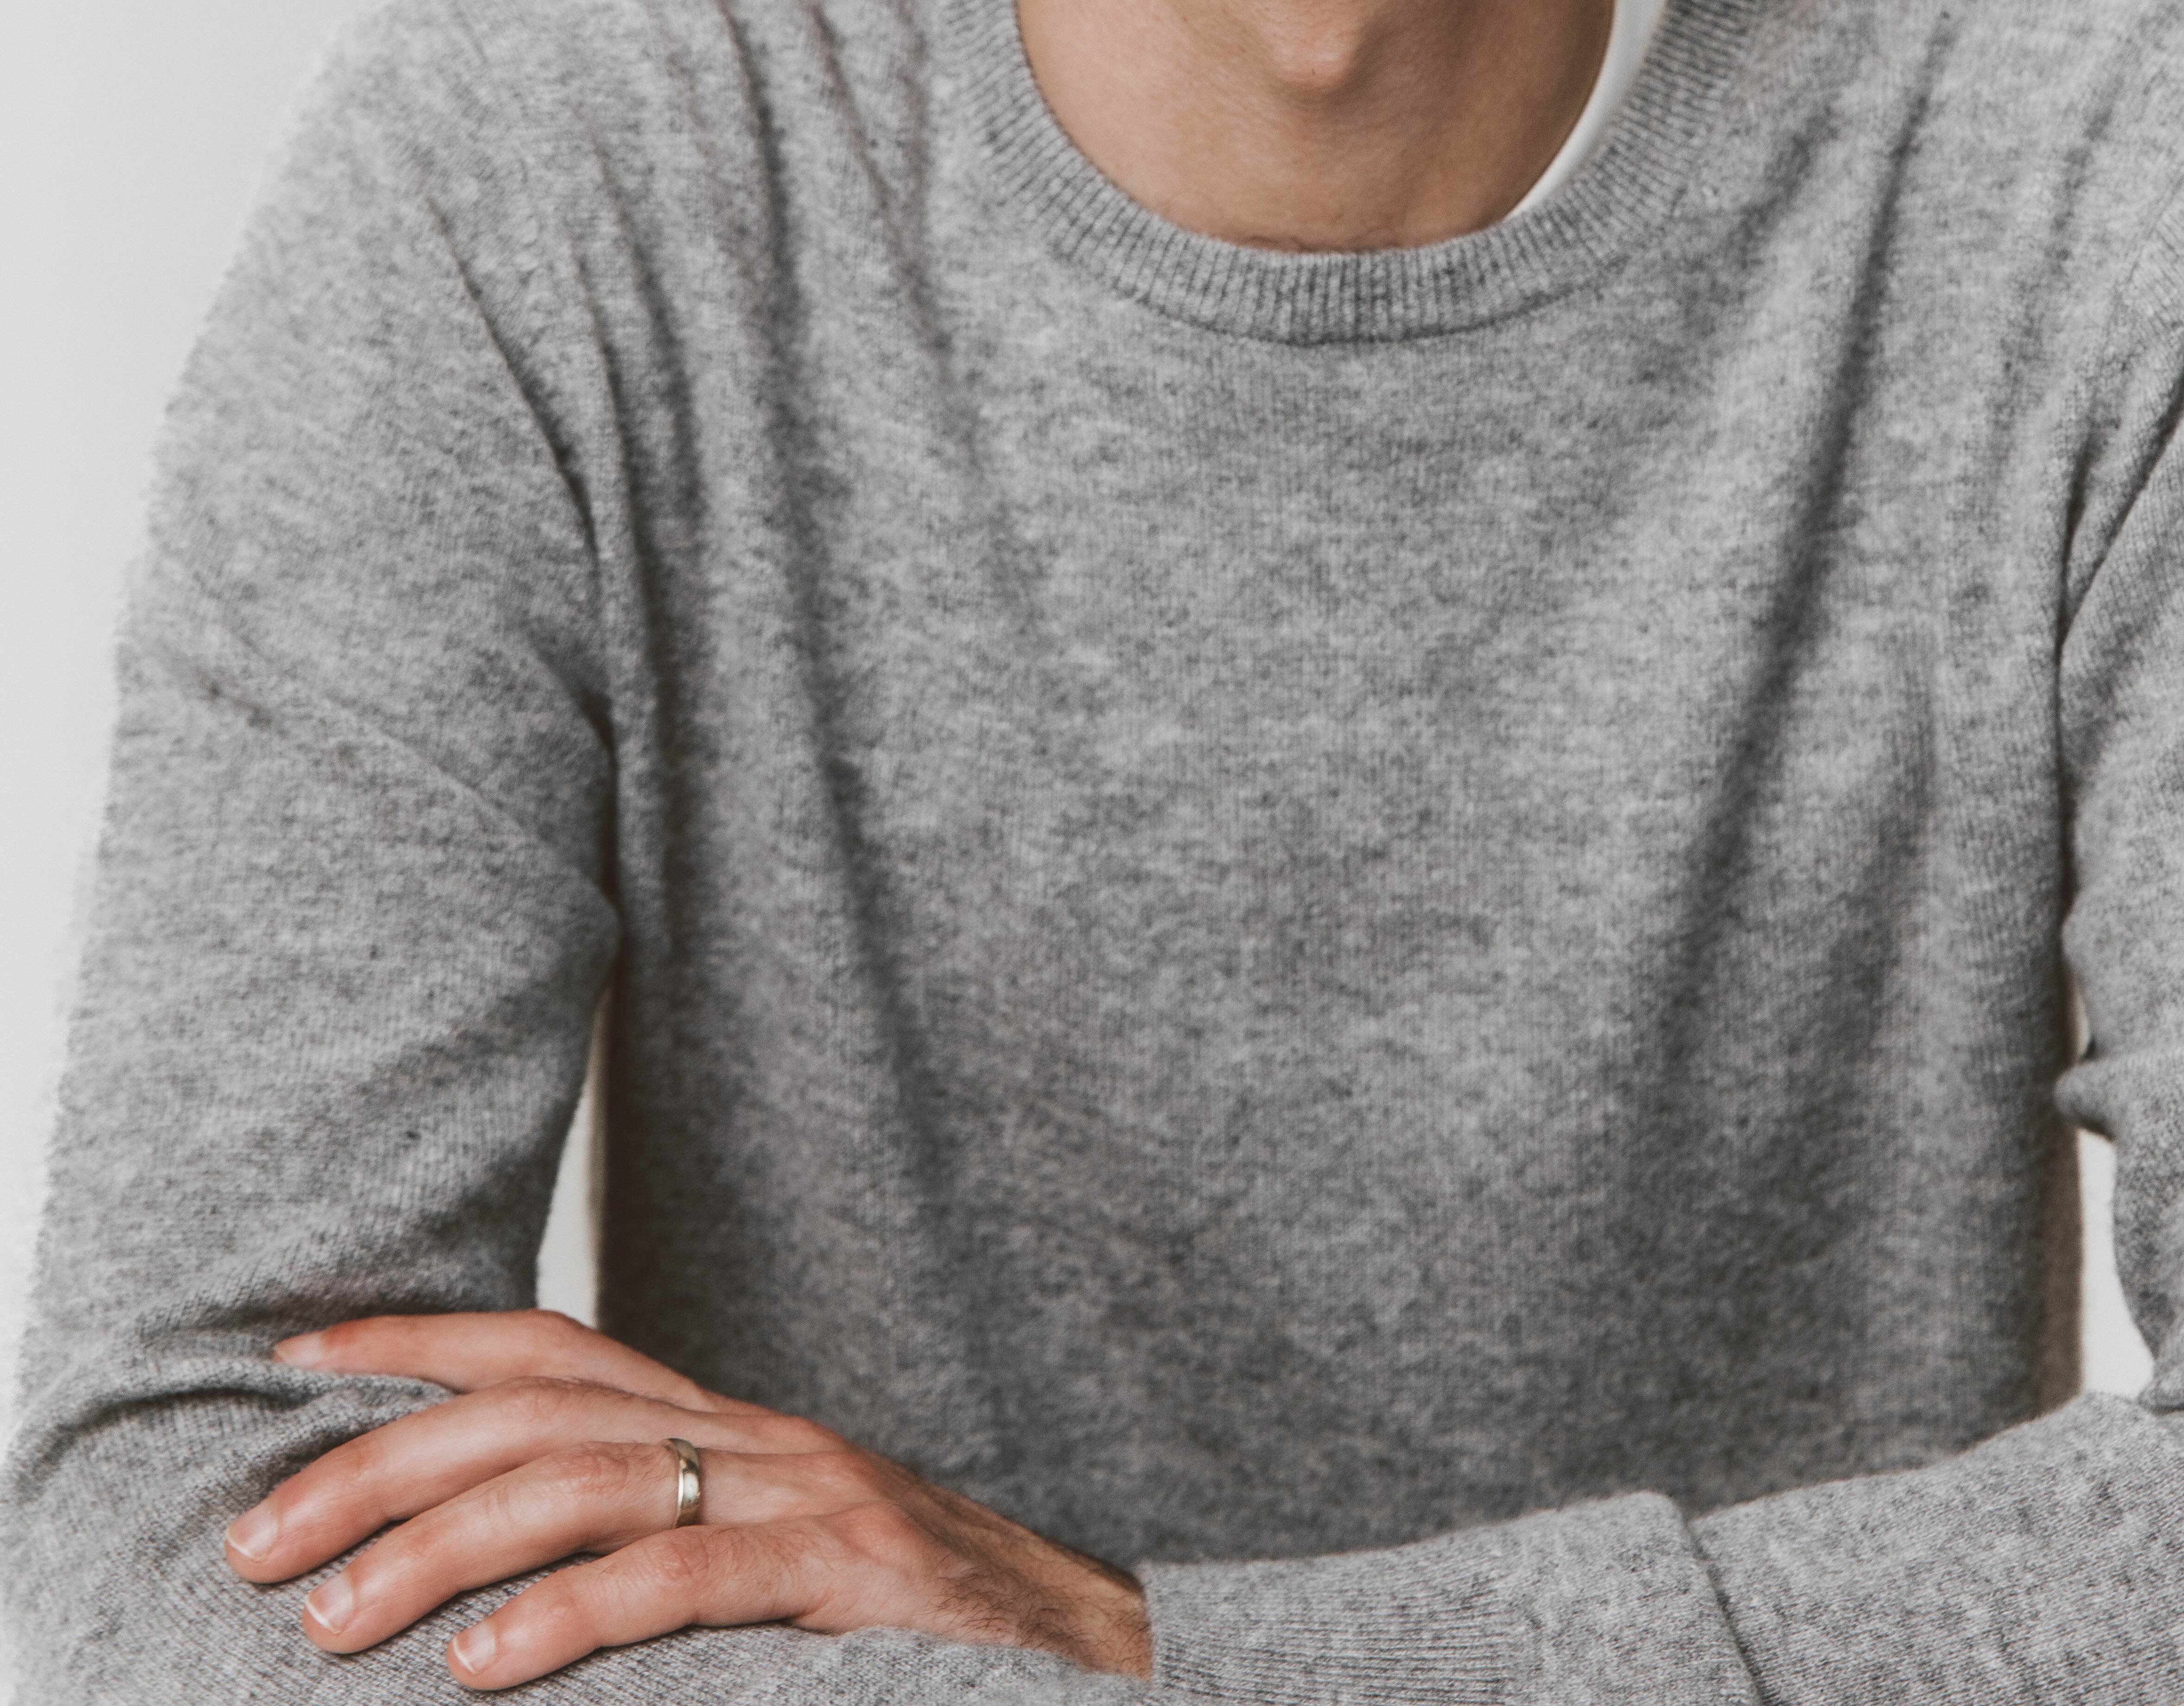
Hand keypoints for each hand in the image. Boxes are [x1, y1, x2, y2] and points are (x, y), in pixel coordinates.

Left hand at [224, 1309, 1151, 1687]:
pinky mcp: (851, 1577)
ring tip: (329, 1622)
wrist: (1103, 1659)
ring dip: (439, 1550)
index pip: (543, 1349)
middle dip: (378, 1462)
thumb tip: (489, 1609)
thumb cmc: (913, 1640)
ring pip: (587, 1485)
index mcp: (726, 1431)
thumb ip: (654, 1564)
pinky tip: (483, 1668)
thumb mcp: (765, 1583)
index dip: (412, 1342)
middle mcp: (753, 1437)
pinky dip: (573, 1617)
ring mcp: (806, 1498)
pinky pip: (690, 1578)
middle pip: (534, 1409)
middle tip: (252, 1541)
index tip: (286, 1361)